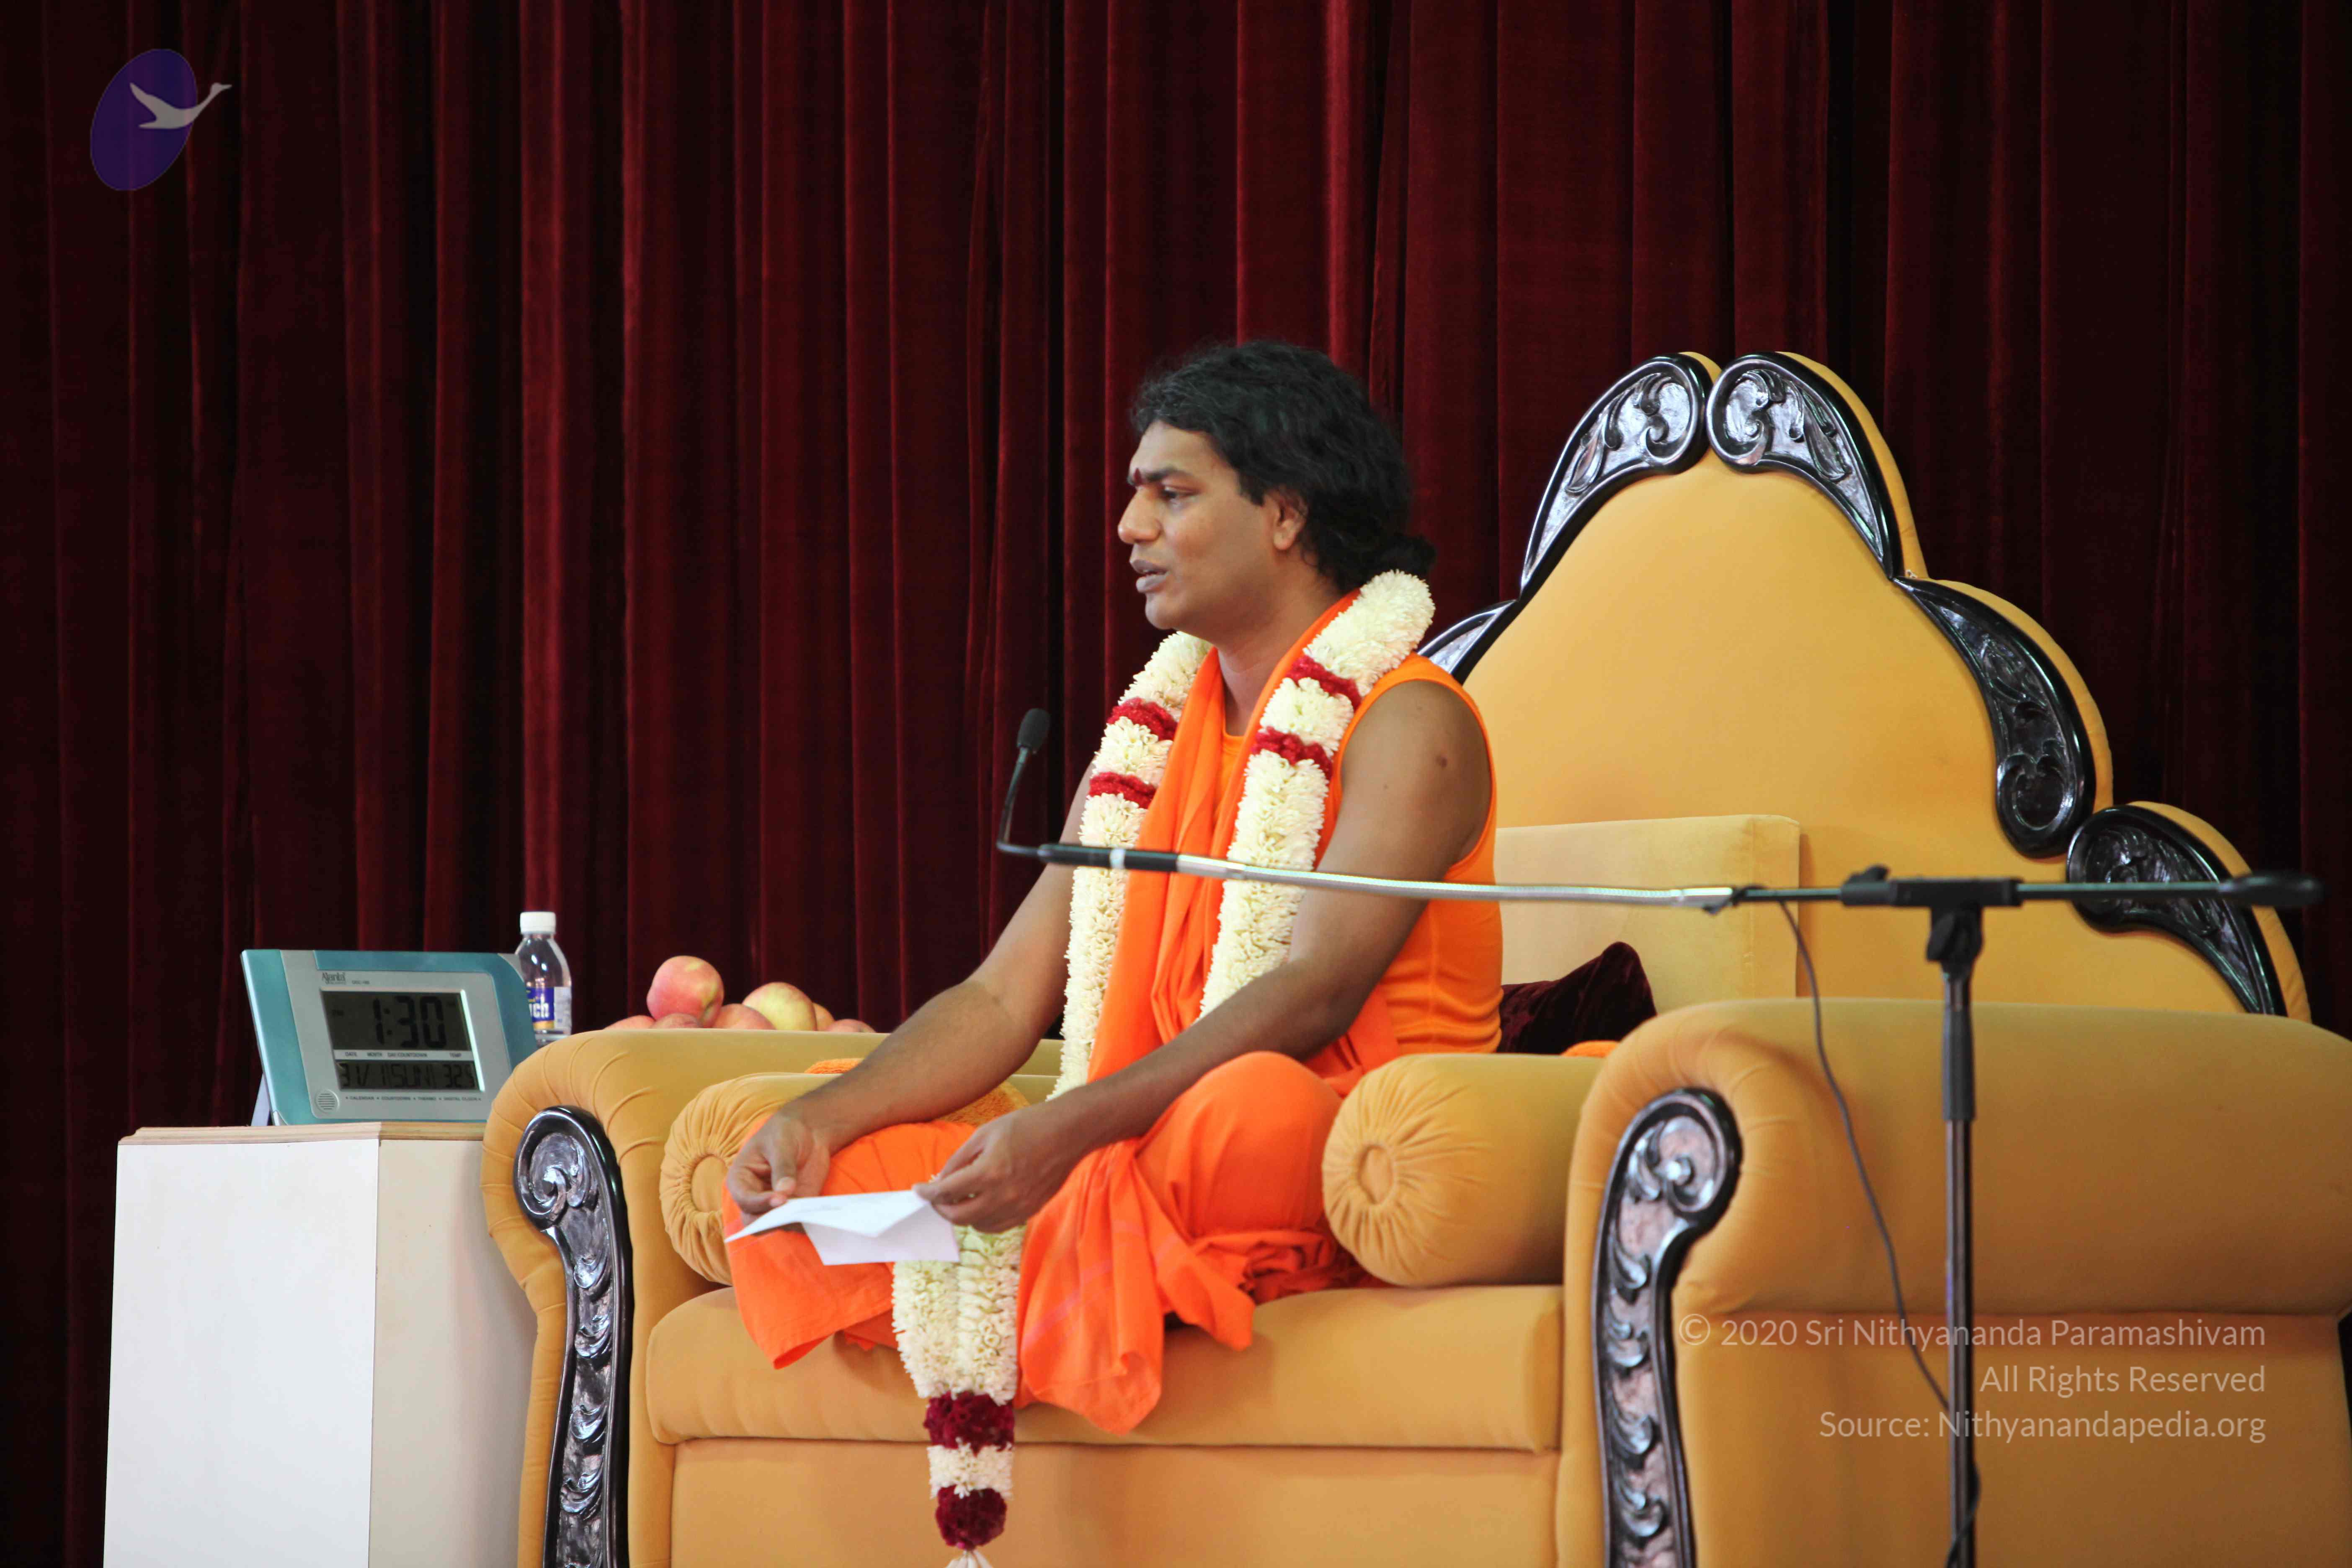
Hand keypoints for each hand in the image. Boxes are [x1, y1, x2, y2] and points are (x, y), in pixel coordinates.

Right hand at [725, 1109, 832, 1216]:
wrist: (807, 1132)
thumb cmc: (785, 1133)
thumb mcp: (782, 1144)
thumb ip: (783, 1167)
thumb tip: (785, 1192)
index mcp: (741, 1179)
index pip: (744, 1199)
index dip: (759, 1203)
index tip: (780, 1199)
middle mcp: (754, 1197)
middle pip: (755, 1221)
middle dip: (773, 1220)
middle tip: (793, 1212)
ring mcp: (773, 1205)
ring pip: (777, 1225)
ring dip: (792, 1222)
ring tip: (809, 1212)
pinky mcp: (794, 1208)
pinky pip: (797, 1222)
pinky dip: (806, 1221)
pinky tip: (818, 1213)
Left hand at [913, 1102, 1090, 1232]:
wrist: (1068, 1133)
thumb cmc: (1027, 1125)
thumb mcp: (986, 1133)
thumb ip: (960, 1159)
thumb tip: (942, 1179)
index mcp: (989, 1172)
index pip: (947, 1192)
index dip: (927, 1193)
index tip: (918, 1190)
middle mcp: (1003, 1195)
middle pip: (959, 1217)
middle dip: (942, 1208)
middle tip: (937, 1198)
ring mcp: (1019, 1207)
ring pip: (979, 1226)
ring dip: (964, 1215)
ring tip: (961, 1199)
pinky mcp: (1030, 1211)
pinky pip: (999, 1226)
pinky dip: (985, 1220)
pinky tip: (983, 1204)